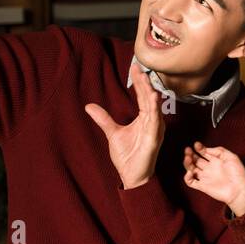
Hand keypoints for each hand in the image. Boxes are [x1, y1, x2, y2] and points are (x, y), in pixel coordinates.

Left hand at [85, 63, 165, 189]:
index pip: (142, 96)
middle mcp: (152, 122)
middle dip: (144, 83)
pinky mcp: (154, 139)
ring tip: (146, 79)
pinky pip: (155, 122)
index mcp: (145, 119)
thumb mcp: (113, 133)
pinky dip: (155, 110)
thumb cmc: (128, 156)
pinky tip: (153, 98)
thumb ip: (104, 119)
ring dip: (150, 93)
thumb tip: (89, 106)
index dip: (139, 82)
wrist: (131, 176)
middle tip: (139, 68)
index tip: (135, 67)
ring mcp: (155, 130)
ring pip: (154, 107)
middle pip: (149, 98)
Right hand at [183, 141, 244, 212]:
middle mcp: (209, 168)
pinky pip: (190, 182)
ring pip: (191, 169)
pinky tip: (190, 172)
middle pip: (195, 159)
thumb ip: (219, 151)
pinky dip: (187, 177)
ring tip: (187, 158)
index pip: (203, 152)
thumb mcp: (231, 157)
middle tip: (187, 150)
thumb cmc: (238, 174)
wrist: (239, 190)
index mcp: (216, 161)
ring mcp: (205, 177)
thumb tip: (206, 149)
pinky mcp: (203, 186)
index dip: (199, 148)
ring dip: (187, 163)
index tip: (197, 145)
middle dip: (190, 154)